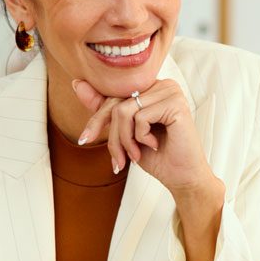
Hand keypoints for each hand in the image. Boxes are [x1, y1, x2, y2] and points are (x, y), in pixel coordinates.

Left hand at [72, 79, 218, 198]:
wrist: (181, 177)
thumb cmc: (157, 155)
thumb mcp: (124, 132)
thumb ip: (105, 108)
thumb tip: (77, 83)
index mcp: (151, 88)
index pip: (114, 97)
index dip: (98, 120)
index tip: (84, 140)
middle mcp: (162, 85)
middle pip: (118, 104)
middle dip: (113, 136)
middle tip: (119, 159)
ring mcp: (170, 92)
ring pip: (125, 111)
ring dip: (125, 140)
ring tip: (136, 153)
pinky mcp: (175, 103)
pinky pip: (140, 117)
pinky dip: (141, 137)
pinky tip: (155, 144)